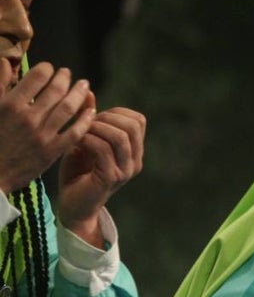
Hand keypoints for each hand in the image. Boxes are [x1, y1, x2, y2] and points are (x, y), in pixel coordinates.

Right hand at [0, 62, 95, 194]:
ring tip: (84, 86)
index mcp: (10, 104)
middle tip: (69, 74)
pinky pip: (75, 132)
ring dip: (79, 94)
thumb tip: (6, 62)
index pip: (37, 77)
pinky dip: (85, 120)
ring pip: (68, 108)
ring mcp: (42, 134)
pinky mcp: (52, 150)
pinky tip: (91, 111)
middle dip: (65, 78)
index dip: (47, 69)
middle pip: (56, 90)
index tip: (50, 68)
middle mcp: (28, 117)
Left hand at [57, 107, 145, 246]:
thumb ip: (89, 119)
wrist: (73, 205)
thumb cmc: (78, 172)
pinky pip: (103, 150)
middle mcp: (135, 162)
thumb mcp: (85, 140)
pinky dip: (87, 141)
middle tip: (87, 125)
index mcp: (134, 152)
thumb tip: (88, 91)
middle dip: (107, 119)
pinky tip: (76, 144)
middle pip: (133, 126)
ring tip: (81, 133)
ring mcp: (125, 171)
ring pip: (120, 137)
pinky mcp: (110, 179)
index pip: (138, 120)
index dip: (116, 112)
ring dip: (96, 129)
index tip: (95, 119)